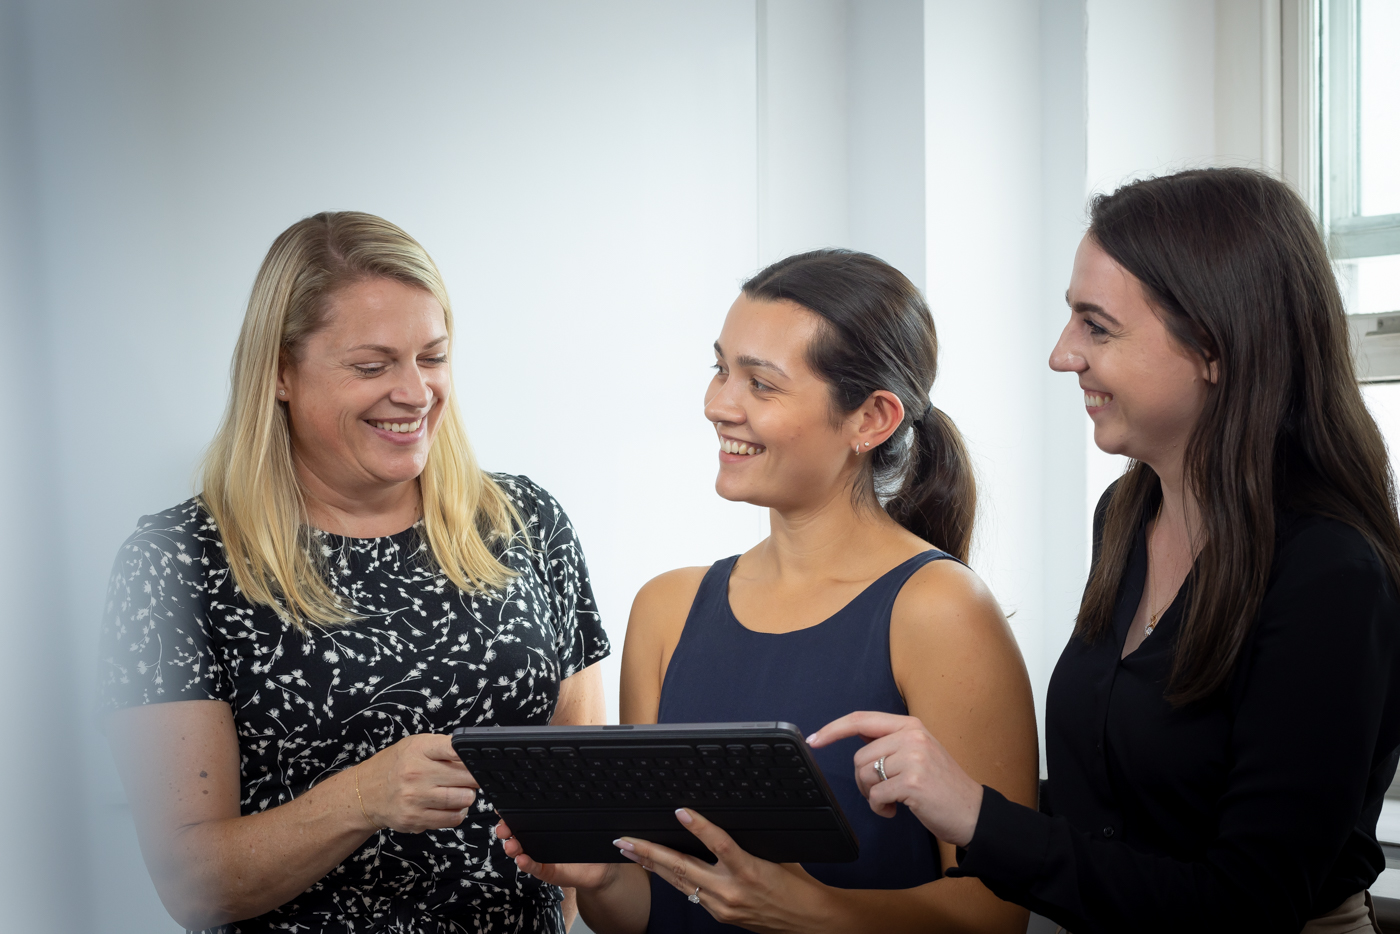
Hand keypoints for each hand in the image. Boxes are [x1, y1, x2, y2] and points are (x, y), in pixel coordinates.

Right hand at [356, 733, 477, 832]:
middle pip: (467, 777)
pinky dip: (458, 812)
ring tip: (459, 791)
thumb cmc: (395, 766)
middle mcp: (416, 773)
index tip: (480, 759)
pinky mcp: (416, 819)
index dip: (471, 754)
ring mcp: (416, 798)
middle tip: (471, 777)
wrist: (366, 793)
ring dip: (467, 795)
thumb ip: (442, 747)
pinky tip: (450, 805)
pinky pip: (453, 818)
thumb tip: (472, 753)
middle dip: (474, 777)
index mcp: (418, 750)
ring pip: (464, 799)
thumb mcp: (415, 746)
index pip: (453, 748)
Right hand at [495, 819, 622, 890]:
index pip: (522, 817)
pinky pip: (534, 868)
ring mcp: (539, 857)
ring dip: (512, 848)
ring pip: (519, 851)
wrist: (600, 868)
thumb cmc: (589, 841)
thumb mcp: (584, 820)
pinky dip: (526, 864)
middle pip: (514, 833)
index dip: (509, 813)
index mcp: (541, 826)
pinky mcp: (546, 871)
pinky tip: (522, 860)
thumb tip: (585, 788)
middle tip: (502, 828)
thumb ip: (581, 808)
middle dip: (504, 829)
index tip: (500, 808)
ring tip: (510, 845)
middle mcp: (536, 841)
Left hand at [615, 808, 823, 933]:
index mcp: (750, 870)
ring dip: (652, 866)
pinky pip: (690, 893)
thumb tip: (724, 821)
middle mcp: (732, 891)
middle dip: (649, 853)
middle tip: (625, 841)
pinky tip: (657, 870)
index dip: (699, 827)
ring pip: (679, 882)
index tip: (680, 812)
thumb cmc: (798, 885)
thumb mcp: (778, 854)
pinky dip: (672, 879)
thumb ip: (749, 840)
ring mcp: (723, 906)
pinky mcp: (721, 915)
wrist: (810, 921)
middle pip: (683, 867)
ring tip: (630, 852)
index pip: (719, 844)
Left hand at [809, 711, 983, 847]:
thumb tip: (855, 733)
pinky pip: (875, 796)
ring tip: (893, 800)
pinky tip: (897, 810)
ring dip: (873, 796)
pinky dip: (880, 809)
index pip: (862, 720)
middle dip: (863, 781)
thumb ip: (890, 741)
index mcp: (911, 725)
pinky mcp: (912, 782)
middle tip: (882, 792)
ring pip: (865, 777)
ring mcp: (914, 758)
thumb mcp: (919, 751)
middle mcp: (912, 736)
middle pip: (859, 757)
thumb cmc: (942, 786)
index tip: (815, 739)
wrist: (973, 812)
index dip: (834, 729)